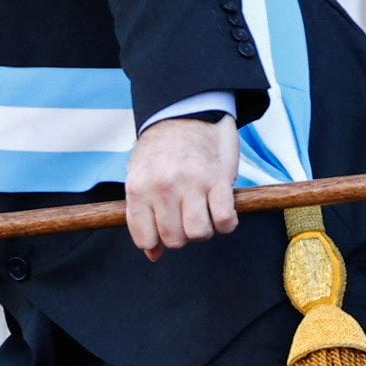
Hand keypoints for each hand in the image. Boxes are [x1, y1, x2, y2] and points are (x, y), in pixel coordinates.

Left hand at [123, 113, 238, 261]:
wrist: (185, 111)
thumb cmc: (161, 150)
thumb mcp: (141, 178)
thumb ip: (143, 215)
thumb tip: (153, 254)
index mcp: (138, 188)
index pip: (144, 238)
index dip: (156, 242)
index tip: (164, 231)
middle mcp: (162, 187)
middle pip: (174, 240)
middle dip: (182, 236)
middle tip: (185, 219)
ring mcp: (191, 183)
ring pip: (199, 233)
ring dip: (204, 230)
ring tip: (203, 214)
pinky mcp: (218, 179)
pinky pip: (224, 220)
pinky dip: (226, 223)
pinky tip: (222, 211)